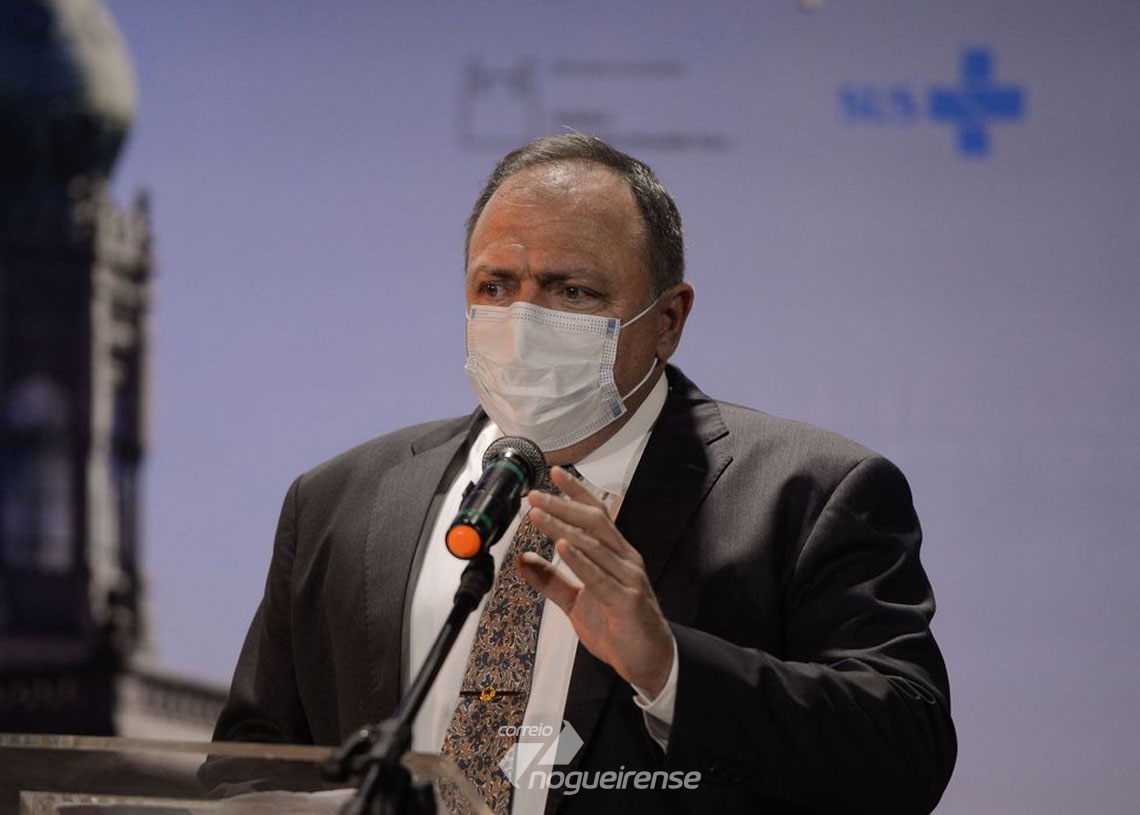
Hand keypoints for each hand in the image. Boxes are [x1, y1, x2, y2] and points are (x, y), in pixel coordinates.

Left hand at [517, 466, 673, 696]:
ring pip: (594, 545)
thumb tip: (522, 559)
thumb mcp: (576, 601)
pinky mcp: (626, 600)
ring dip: (563, 527)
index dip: (576, 492)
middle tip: (535, 494)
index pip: (596, 514)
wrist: (649, 661)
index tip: (553, 473)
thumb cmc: (618, 627)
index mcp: (615, 555)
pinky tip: (561, 546)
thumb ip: (551, 580)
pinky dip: (579, 559)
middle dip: (563, 504)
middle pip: (593, 522)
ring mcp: (628, 578)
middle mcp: (624, 560)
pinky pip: (599, 576)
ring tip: (538, 515)